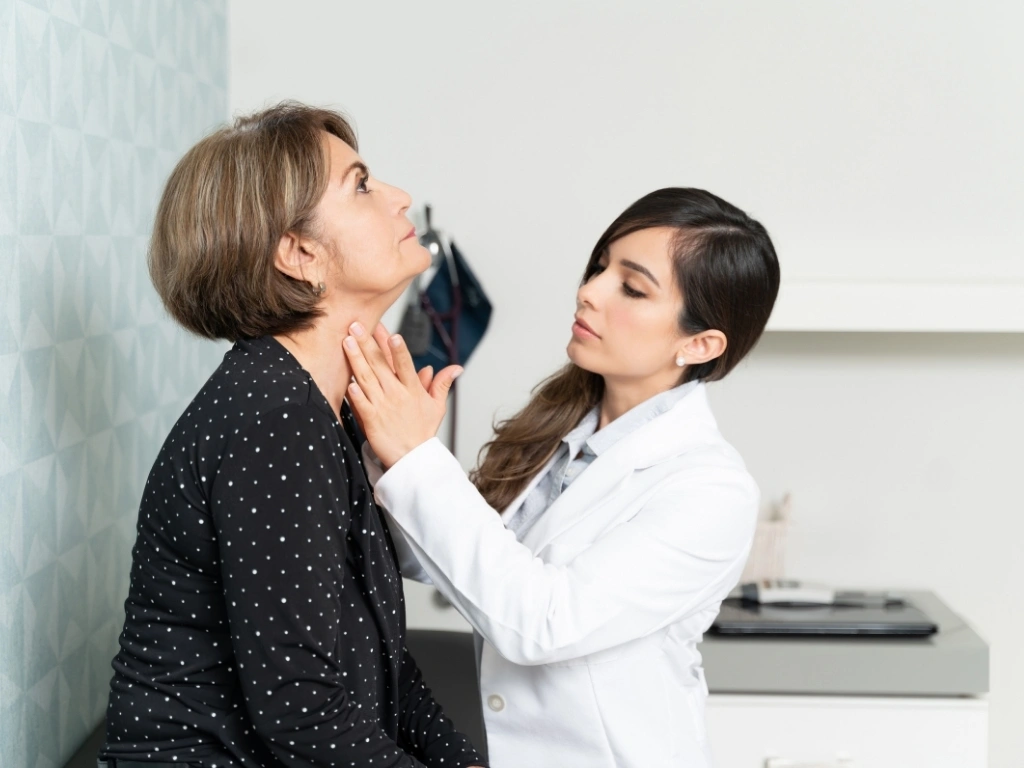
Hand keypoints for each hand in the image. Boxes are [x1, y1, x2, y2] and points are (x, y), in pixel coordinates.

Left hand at [343, 322, 461, 467]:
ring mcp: (383, 406)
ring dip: (356, 359)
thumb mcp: (437, 406)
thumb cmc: (422, 431)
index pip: (405, 364)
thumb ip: (443, 383)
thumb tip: (456, 368)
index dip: (398, 349)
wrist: (413, 459)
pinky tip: (348, 382)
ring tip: (347, 342)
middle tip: (356, 325)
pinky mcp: (371, 420)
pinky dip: (355, 394)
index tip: (391, 334)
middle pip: (381, 365)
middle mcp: (397, 394)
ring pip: (367, 378)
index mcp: (412, 389)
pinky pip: (361, 404)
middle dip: (368, 344)